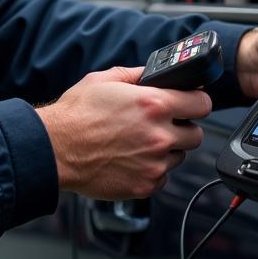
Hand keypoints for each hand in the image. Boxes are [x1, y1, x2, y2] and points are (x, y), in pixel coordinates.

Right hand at [35, 66, 211, 199]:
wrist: (56, 149)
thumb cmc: (76, 114)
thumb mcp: (104, 79)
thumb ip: (135, 74)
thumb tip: (152, 73)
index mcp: (153, 104)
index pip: (201, 103)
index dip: (196, 102)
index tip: (191, 103)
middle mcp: (159, 134)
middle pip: (196, 135)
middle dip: (182, 128)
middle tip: (162, 125)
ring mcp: (154, 163)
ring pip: (179, 157)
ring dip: (166, 150)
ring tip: (139, 143)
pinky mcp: (145, 185)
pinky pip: (162, 177)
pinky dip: (151, 170)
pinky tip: (132, 159)